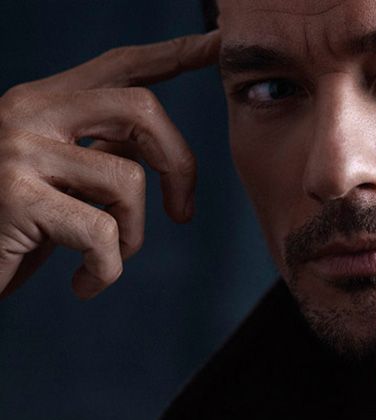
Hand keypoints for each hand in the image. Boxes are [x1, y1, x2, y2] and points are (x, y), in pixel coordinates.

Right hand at [0, 30, 219, 299]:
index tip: (219, 43)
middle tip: (182, 213)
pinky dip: (107, 270)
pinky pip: (102, 233)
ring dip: (133, 235)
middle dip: (179, 165)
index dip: (176, 54)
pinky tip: (84, 283)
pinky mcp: (14, 197)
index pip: (121, 66)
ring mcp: (18, 150)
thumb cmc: (11, 227)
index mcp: (44, 102)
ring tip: (107, 258)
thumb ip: (98, 152)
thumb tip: (154, 149)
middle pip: (141, 108)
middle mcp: (28, 112)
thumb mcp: (58, 179)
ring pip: (127, 180)